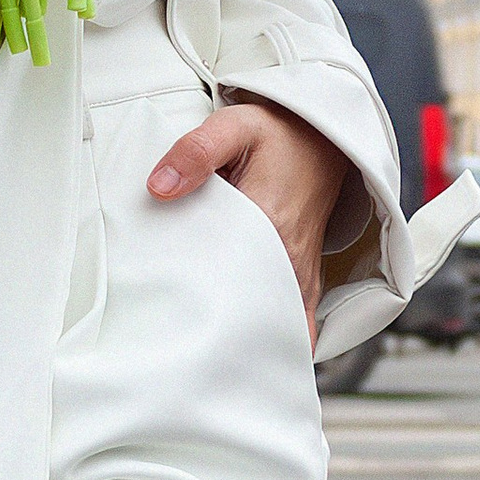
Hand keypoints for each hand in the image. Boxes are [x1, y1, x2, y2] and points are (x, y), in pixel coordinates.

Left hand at [147, 98, 355, 327]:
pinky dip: (279, 335)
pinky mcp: (304, 274)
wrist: (320, 136)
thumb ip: (195, 151)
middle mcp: (290, 253)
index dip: (200, 300)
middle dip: (221, 331)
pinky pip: (297, 318)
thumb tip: (159, 186)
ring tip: (212, 352)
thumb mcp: (233, 127)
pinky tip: (253, 350)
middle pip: (251, 309)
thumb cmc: (277, 133)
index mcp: (269, 219)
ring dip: (249, 335)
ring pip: (276, 320)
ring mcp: (301, 268)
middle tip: (184, 345)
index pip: (229, 276)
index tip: (172, 318)